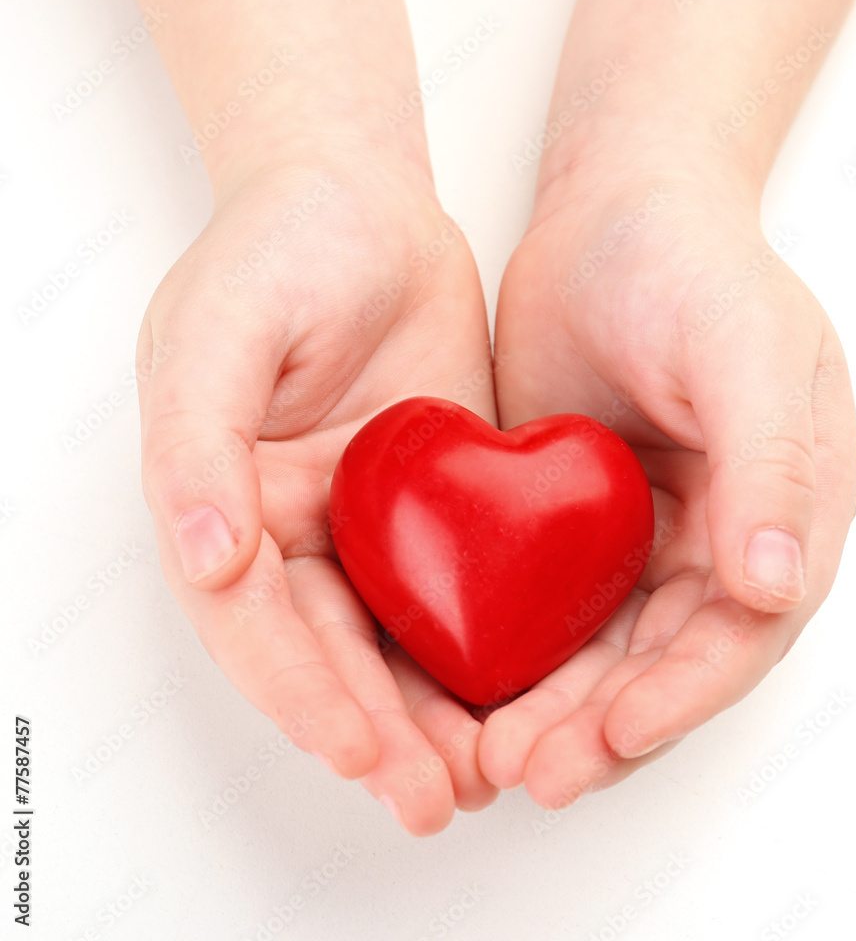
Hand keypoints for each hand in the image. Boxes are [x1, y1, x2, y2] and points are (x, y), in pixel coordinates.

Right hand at [137, 162, 498, 833]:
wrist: (362, 201)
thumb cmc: (278, 248)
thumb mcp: (216, 329)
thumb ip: (195, 445)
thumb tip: (206, 561)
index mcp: (227, 503)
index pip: (258, 625)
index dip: (302, 694)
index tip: (359, 752)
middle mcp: (293, 529)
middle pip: (331, 655)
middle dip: (377, 733)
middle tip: (435, 797)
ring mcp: (366, 522)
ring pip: (396, 641)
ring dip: (432, 715)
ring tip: (483, 777)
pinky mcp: (433, 503)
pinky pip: (453, 589)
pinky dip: (479, 648)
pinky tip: (517, 693)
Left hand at [479, 167, 855, 807]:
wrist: (612, 208)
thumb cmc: (692, 263)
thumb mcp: (745, 346)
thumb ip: (772, 462)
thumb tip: (776, 582)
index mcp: (782, 509)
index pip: (740, 633)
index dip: (681, 695)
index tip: (612, 737)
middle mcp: (718, 537)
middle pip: (664, 662)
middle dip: (601, 726)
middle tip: (529, 772)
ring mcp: (643, 533)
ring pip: (602, 650)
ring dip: (554, 708)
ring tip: (491, 756)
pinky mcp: (576, 520)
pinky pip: (549, 604)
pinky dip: (516, 651)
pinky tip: (471, 684)